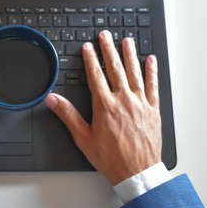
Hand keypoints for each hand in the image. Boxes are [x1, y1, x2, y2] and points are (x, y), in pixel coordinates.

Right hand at [44, 30, 161, 184]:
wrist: (137, 172)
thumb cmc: (111, 157)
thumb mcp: (83, 137)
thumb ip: (68, 115)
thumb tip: (53, 100)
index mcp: (105, 105)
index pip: (95, 75)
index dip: (90, 58)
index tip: (88, 47)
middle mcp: (123, 100)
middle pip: (115, 68)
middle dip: (108, 49)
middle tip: (105, 35)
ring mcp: (140, 103)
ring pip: (134, 72)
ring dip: (130, 54)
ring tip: (126, 40)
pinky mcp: (153, 109)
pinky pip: (153, 85)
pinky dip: (152, 71)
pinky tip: (151, 60)